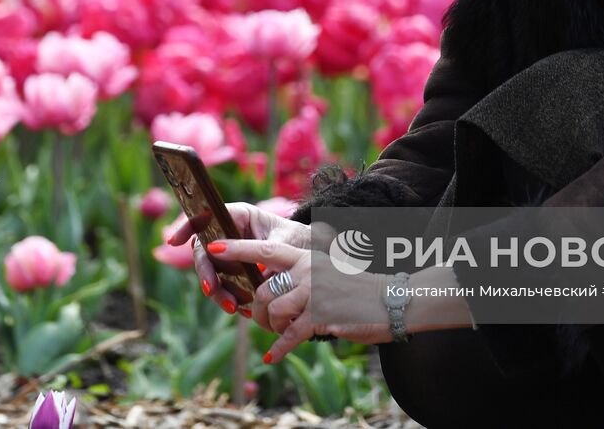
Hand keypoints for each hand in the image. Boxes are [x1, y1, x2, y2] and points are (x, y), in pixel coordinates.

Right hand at [165, 202, 326, 314]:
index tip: (174, 242)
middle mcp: (229, 232)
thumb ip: (269, 251)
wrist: (309, 254)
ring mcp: (229, 252)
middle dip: (206, 273)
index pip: (206, 216)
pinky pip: (223, 285)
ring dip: (219, 291)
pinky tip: (242, 308)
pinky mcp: (233, 271)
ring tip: (235, 307)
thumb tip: (256, 270)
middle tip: (212, 291)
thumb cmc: (298, 240)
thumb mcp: (288, 242)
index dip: (187, 226)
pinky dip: (230, 297)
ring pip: (212, 272)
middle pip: (205, 250)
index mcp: (239, 215)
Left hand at [205, 238, 394, 362]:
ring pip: (275, 312)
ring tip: (278, 334)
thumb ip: (300, 275)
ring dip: (272, 328)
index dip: (236, 249)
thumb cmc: (355, 289)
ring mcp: (315, 293)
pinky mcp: (322, 316)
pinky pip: (291, 334)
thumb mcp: (326, 271)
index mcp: (305, 256)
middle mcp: (307, 270)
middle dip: (257, 311)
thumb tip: (267, 290)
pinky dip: (279, 348)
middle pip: (264, 291)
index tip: (213, 247)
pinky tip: (273, 356)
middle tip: (259, 320)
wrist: (390, 300)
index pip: (264, 249)